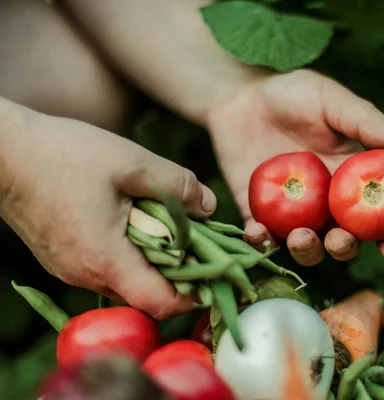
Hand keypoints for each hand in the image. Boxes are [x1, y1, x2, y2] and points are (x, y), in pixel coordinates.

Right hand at [0, 107, 216, 319]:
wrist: (3, 152)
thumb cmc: (64, 154)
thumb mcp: (133, 162)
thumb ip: (178, 186)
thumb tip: (210, 207)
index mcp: (105, 259)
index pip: (160, 304)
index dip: (194, 293)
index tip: (215, 270)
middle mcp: (86, 275)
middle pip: (147, 295)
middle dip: (180, 275)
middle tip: (201, 243)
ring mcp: (71, 270)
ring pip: (128, 282)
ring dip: (155, 262)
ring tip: (173, 230)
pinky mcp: (63, 259)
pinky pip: (107, 268)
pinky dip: (131, 255)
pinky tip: (139, 225)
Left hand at [207, 69, 383, 265]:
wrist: (242, 94)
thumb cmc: (294, 94)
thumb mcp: (332, 102)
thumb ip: (366, 123)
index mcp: (352, 182)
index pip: (379, 217)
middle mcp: (326, 204)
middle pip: (343, 241)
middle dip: (345, 249)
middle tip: (338, 240)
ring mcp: (292, 212)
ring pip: (305, 247)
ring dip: (307, 252)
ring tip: (300, 237)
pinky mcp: (258, 212)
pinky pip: (263, 237)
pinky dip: (262, 242)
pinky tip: (259, 232)